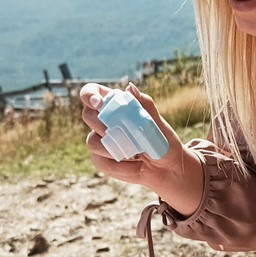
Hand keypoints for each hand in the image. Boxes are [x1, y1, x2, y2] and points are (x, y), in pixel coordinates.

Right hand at [77, 83, 203, 216]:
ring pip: (92, 141)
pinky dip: (120, 166)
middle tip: (118, 131)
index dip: (89, 95)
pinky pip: (101, 162)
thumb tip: (130, 87)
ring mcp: (101, 141)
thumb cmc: (163, 142)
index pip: (92, 92)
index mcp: (116, 105)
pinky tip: (135, 165)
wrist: (168, 169)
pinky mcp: (102, 160)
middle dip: (100, 123)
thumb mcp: (159, 123)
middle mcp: (105, 121)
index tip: (98, 102)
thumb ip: (144, 106)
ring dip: (113, 148)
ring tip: (136, 153)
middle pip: (87, 115)